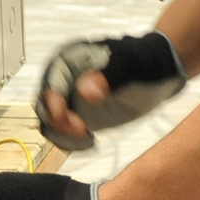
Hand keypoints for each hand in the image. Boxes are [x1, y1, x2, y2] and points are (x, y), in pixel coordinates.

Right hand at [33, 31, 186, 151]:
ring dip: (61, 133)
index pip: (49, 81)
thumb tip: (85, 90)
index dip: (52, 100)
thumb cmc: (141, 61)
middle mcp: (63, 78)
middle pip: (44, 103)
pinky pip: (63, 130)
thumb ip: (108, 76)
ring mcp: (69, 98)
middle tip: (79, 130)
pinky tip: (88, 140)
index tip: (66, 117)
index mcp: (69, 59)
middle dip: (56, 120)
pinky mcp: (77, 114)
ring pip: (50, 120)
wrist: (155, 72)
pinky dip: (69, 140)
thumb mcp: (128, 65)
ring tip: (85, 136)